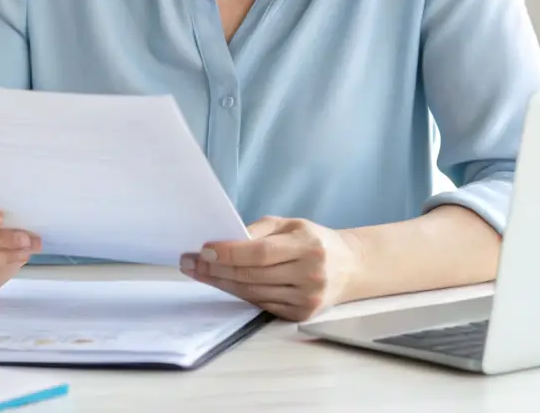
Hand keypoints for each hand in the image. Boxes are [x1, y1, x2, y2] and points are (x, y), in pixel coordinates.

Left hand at [181, 216, 362, 321]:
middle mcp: (310, 275)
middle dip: (216, 269)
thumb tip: (222, 241)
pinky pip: (261, 304)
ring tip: (198, 272)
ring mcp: (307, 298)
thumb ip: (258, 231)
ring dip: (221, 283)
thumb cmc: (313, 240)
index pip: (261, 253)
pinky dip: (239, 294)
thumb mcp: (290, 224)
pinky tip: (222, 283)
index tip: (203, 250)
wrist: (349, 267)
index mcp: (308, 246)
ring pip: (253, 292)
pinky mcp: (301, 314)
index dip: (229, 253)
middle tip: (190, 262)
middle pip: (252, 275)